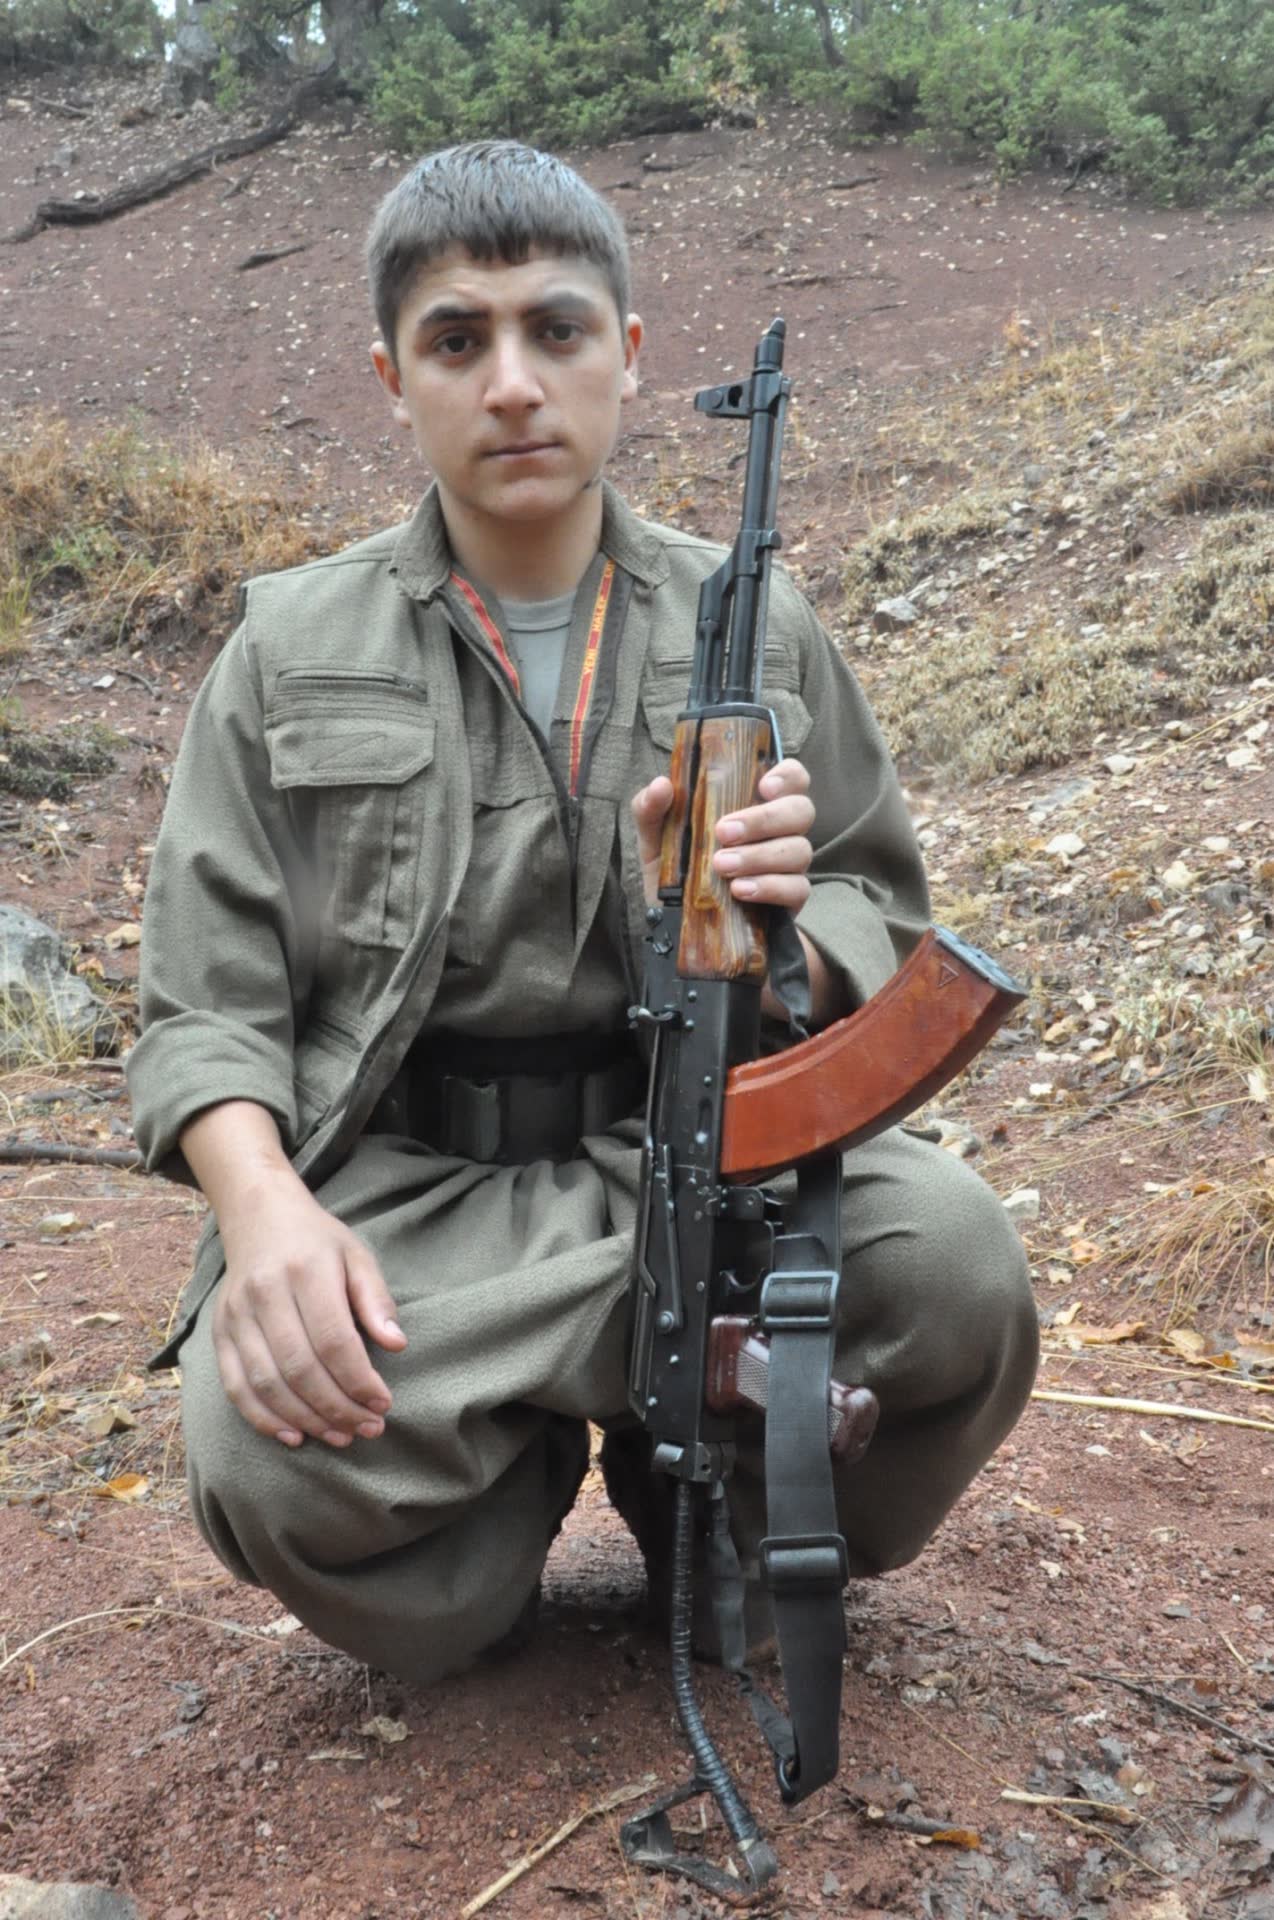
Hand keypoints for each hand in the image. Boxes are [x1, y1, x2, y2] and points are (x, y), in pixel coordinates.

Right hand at [211, 1177, 407, 1449]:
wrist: (259, 1217)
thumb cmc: (317, 1242)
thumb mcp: (357, 1256)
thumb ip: (376, 1299)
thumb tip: (396, 1344)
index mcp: (305, 1270)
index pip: (334, 1340)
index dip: (359, 1380)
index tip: (383, 1403)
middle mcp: (265, 1293)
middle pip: (300, 1368)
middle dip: (338, 1407)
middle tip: (368, 1428)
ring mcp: (236, 1315)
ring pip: (267, 1383)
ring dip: (306, 1420)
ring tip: (340, 1435)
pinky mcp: (218, 1333)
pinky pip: (236, 1387)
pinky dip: (264, 1418)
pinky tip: (295, 1435)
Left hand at [631, 757, 815, 912]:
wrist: (677, 924)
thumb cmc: (676, 868)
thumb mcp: (655, 837)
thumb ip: (652, 808)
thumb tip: (661, 785)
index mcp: (756, 804)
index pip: (793, 778)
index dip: (787, 777)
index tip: (763, 787)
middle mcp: (780, 831)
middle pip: (801, 810)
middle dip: (764, 819)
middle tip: (723, 832)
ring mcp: (788, 866)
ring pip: (800, 849)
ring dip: (760, 855)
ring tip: (722, 866)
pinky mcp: (789, 900)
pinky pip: (798, 888)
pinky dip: (769, 886)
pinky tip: (740, 890)